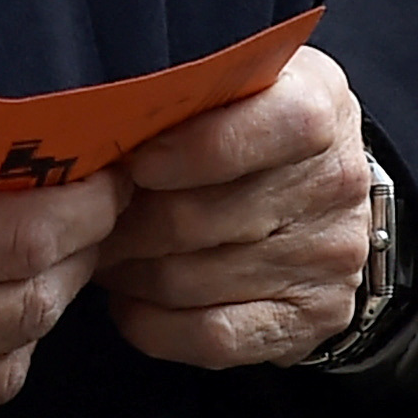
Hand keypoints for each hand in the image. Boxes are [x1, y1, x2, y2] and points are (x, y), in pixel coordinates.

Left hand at [94, 46, 374, 368]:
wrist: (323, 187)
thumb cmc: (251, 123)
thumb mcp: (234, 82)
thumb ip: (184, 89)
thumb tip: (99, 126)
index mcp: (318, 103)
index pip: (268, 127)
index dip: (191, 150)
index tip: (134, 161)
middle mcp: (334, 182)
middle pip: (198, 216)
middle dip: (123, 221)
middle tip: (83, 217)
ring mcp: (329, 256)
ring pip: (190, 279)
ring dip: (129, 270)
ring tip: (103, 251)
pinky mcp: (314, 317)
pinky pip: (213, 336)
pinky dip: (154, 324)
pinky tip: (129, 302)